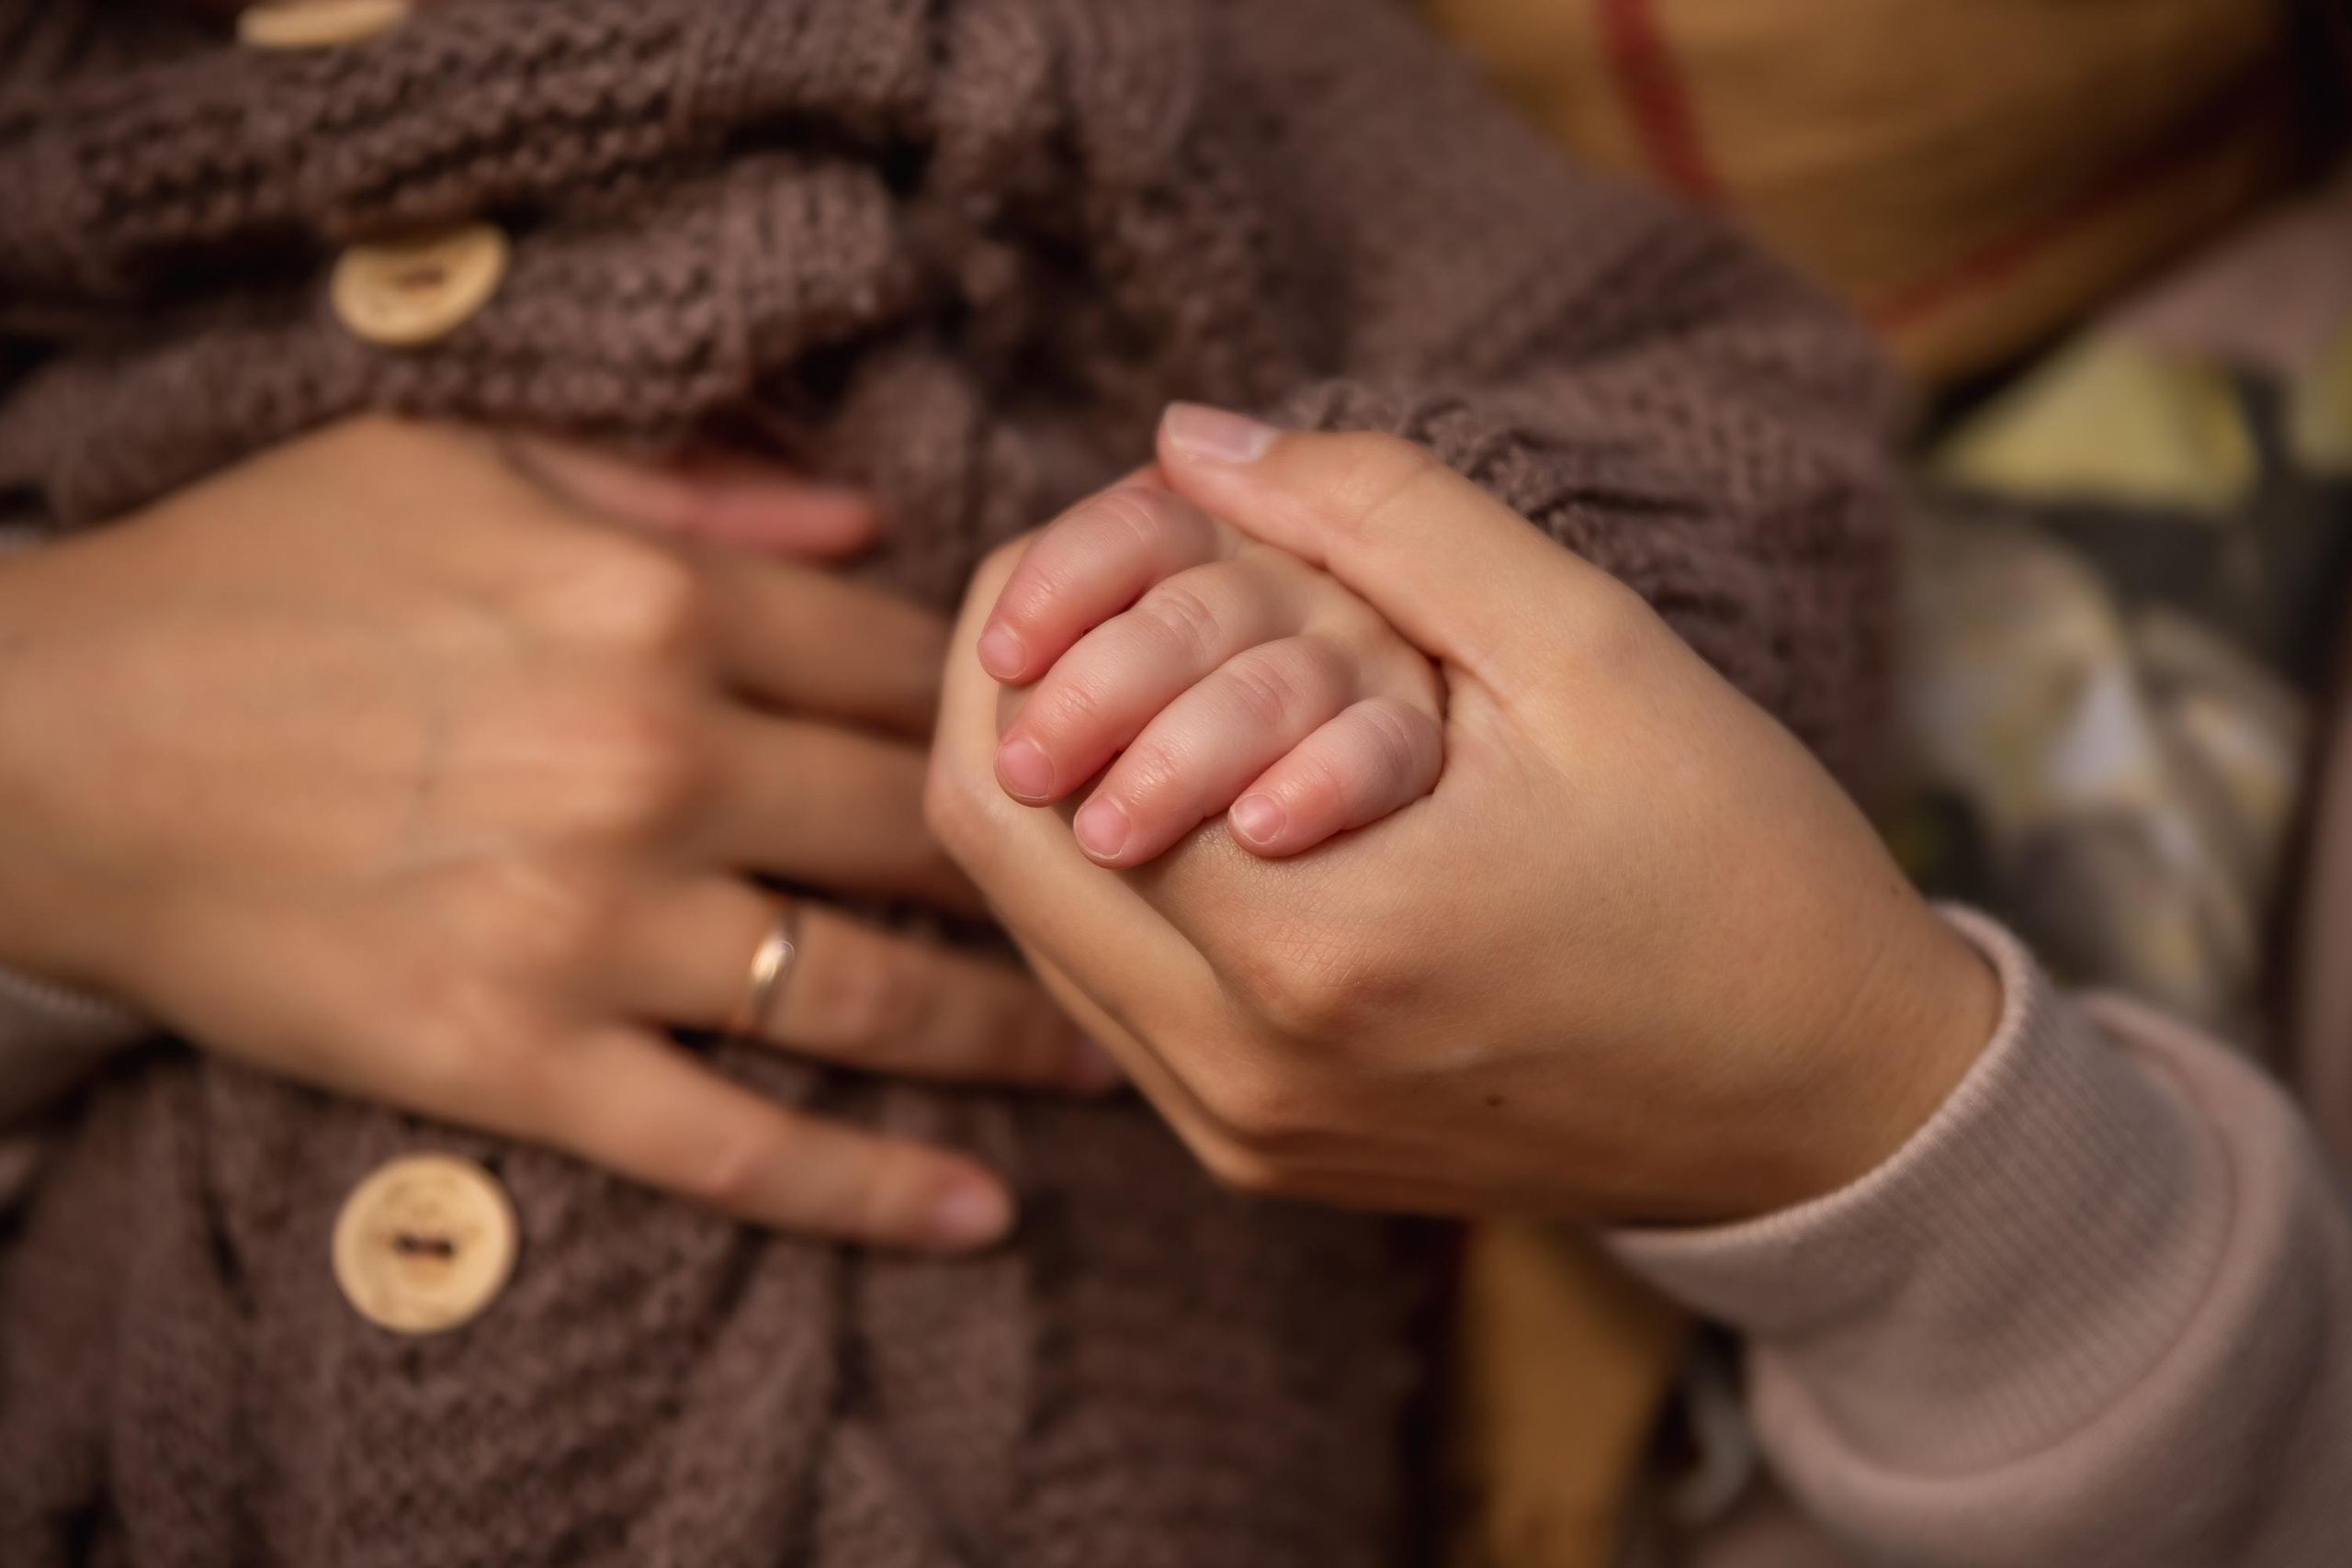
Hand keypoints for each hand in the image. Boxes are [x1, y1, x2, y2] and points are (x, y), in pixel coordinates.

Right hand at [0, 418, 1106, 1250]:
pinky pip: (736, 1143)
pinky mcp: (519, 1060)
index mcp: (657, 607)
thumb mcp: (464, 462)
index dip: (1013, 706)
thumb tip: (865, 521)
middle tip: (1141, 902)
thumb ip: (686, 495)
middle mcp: (657, 762)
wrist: (38, 745)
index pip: (907, 666)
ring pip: (871, 992)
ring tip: (1109, 1055)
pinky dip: (869, 1188)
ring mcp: (595, 924)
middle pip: (925, 826)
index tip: (1076, 743)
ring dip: (1013, 1030)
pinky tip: (980, 1212)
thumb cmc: (251, 579)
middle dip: (1049, 865)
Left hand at [930, 406, 2000, 1225]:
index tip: (1118, 527)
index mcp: (1307, 949)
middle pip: (993, 845)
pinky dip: (1119, 879)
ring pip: (1033, 926)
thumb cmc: (1734, 868)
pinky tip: (1201, 795)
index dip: (1047, 605)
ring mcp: (1238, 1134)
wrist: (1830, 1106)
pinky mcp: (1260, 1160)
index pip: (1036, 750)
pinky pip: (1109, 998)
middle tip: (1097, 589)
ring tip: (1155, 676)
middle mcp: (1236, 1074)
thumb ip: (1379, 514)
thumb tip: (1184, 436)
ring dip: (1060, 783)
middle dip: (1017, 686)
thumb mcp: (1585, 648)